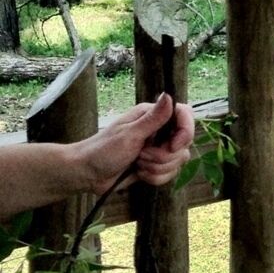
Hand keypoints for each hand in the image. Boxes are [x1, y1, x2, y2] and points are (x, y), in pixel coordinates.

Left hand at [79, 94, 195, 193]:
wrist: (87, 174)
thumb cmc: (103, 150)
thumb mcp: (129, 134)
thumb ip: (153, 118)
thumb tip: (169, 95)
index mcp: (153, 116)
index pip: (185, 116)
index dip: (185, 132)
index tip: (173, 146)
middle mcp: (159, 131)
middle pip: (184, 144)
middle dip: (163, 157)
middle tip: (141, 155)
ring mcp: (159, 149)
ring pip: (178, 161)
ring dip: (157, 168)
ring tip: (137, 164)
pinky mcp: (156, 165)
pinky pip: (170, 174)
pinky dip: (155, 177)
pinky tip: (139, 173)